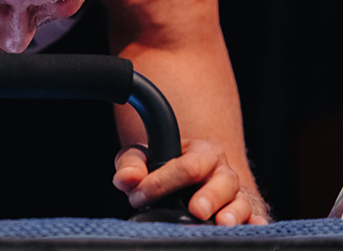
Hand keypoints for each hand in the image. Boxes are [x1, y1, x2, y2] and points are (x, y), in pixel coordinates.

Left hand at [113, 140, 268, 224]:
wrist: (189, 180)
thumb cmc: (165, 168)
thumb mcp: (144, 158)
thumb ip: (131, 164)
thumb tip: (126, 179)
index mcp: (201, 152)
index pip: (186, 166)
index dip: (161, 182)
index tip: (138, 196)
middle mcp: (223, 172)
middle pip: (222, 182)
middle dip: (209, 196)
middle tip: (195, 210)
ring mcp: (236, 195)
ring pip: (240, 202)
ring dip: (232, 213)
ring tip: (221, 223)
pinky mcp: (246, 215)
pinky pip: (255, 219)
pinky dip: (254, 225)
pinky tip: (250, 229)